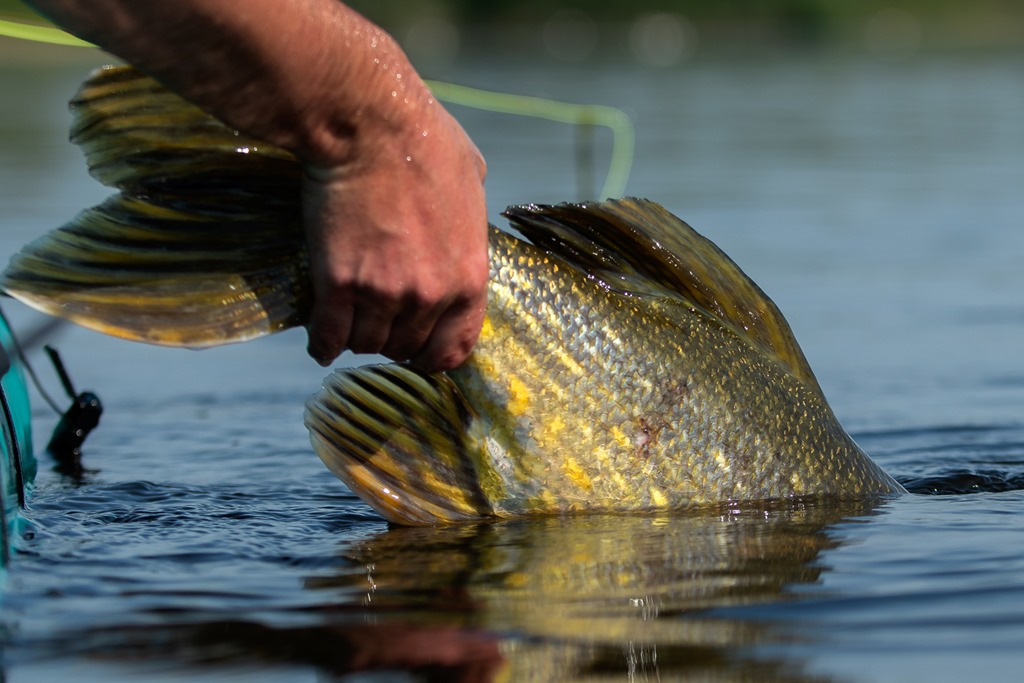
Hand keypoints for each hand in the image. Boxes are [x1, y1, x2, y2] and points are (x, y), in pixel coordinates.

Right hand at [301, 94, 488, 372]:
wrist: (368, 123)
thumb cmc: (423, 139)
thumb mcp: (472, 181)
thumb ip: (469, 223)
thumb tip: (463, 228)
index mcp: (469, 276)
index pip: (454, 348)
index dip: (432, 355)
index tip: (418, 351)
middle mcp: (430, 295)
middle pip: (406, 347)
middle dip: (391, 339)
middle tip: (377, 323)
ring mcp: (384, 293)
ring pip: (366, 344)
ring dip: (357, 337)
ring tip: (349, 322)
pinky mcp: (338, 284)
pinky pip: (329, 335)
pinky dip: (322, 343)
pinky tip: (319, 342)